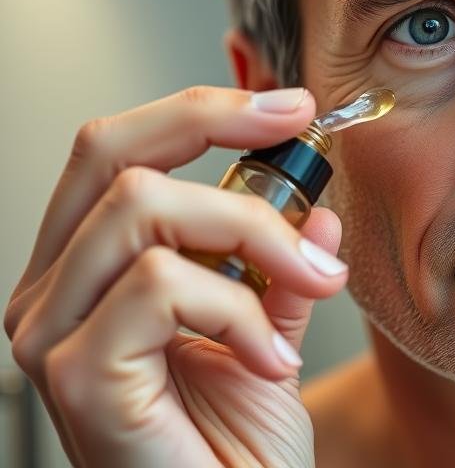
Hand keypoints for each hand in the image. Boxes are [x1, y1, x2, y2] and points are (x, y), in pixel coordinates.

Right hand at [4, 86, 347, 466]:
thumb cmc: (233, 447)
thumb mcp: (267, 333)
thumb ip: (280, 269)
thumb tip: (316, 211)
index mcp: (88, 270)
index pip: (118, 150)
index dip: (203, 111)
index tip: (289, 107)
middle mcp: (52, 294)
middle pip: (113, 155)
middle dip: (219, 133)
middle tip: (304, 156)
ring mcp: (54, 334)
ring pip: (147, 208)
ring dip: (256, 238)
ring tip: (313, 289)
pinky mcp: (78, 374)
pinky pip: (164, 286)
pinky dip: (242, 311)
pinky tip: (271, 361)